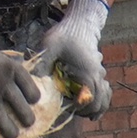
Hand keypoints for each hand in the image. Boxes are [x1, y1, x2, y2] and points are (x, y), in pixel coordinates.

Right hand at [0, 26, 44, 137]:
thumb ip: (3, 66)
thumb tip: (15, 71)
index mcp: (10, 68)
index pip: (32, 91)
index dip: (32, 99)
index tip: (29, 102)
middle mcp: (3, 85)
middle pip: (25, 112)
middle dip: (26, 120)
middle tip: (22, 123)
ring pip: (8, 127)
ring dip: (10, 133)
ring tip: (9, 134)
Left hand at [34, 0, 111, 118]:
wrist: (80, 23)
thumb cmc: (64, 35)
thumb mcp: (49, 47)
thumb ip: (42, 64)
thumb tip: (32, 82)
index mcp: (87, 74)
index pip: (89, 102)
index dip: (79, 110)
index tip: (66, 109)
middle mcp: (97, 76)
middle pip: (99, 104)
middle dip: (85, 111)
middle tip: (70, 112)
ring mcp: (100, 74)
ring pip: (104, 99)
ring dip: (94, 107)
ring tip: (81, 113)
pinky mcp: (98, 73)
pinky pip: (105, 92)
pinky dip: (99, 100)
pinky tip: (89, 107)